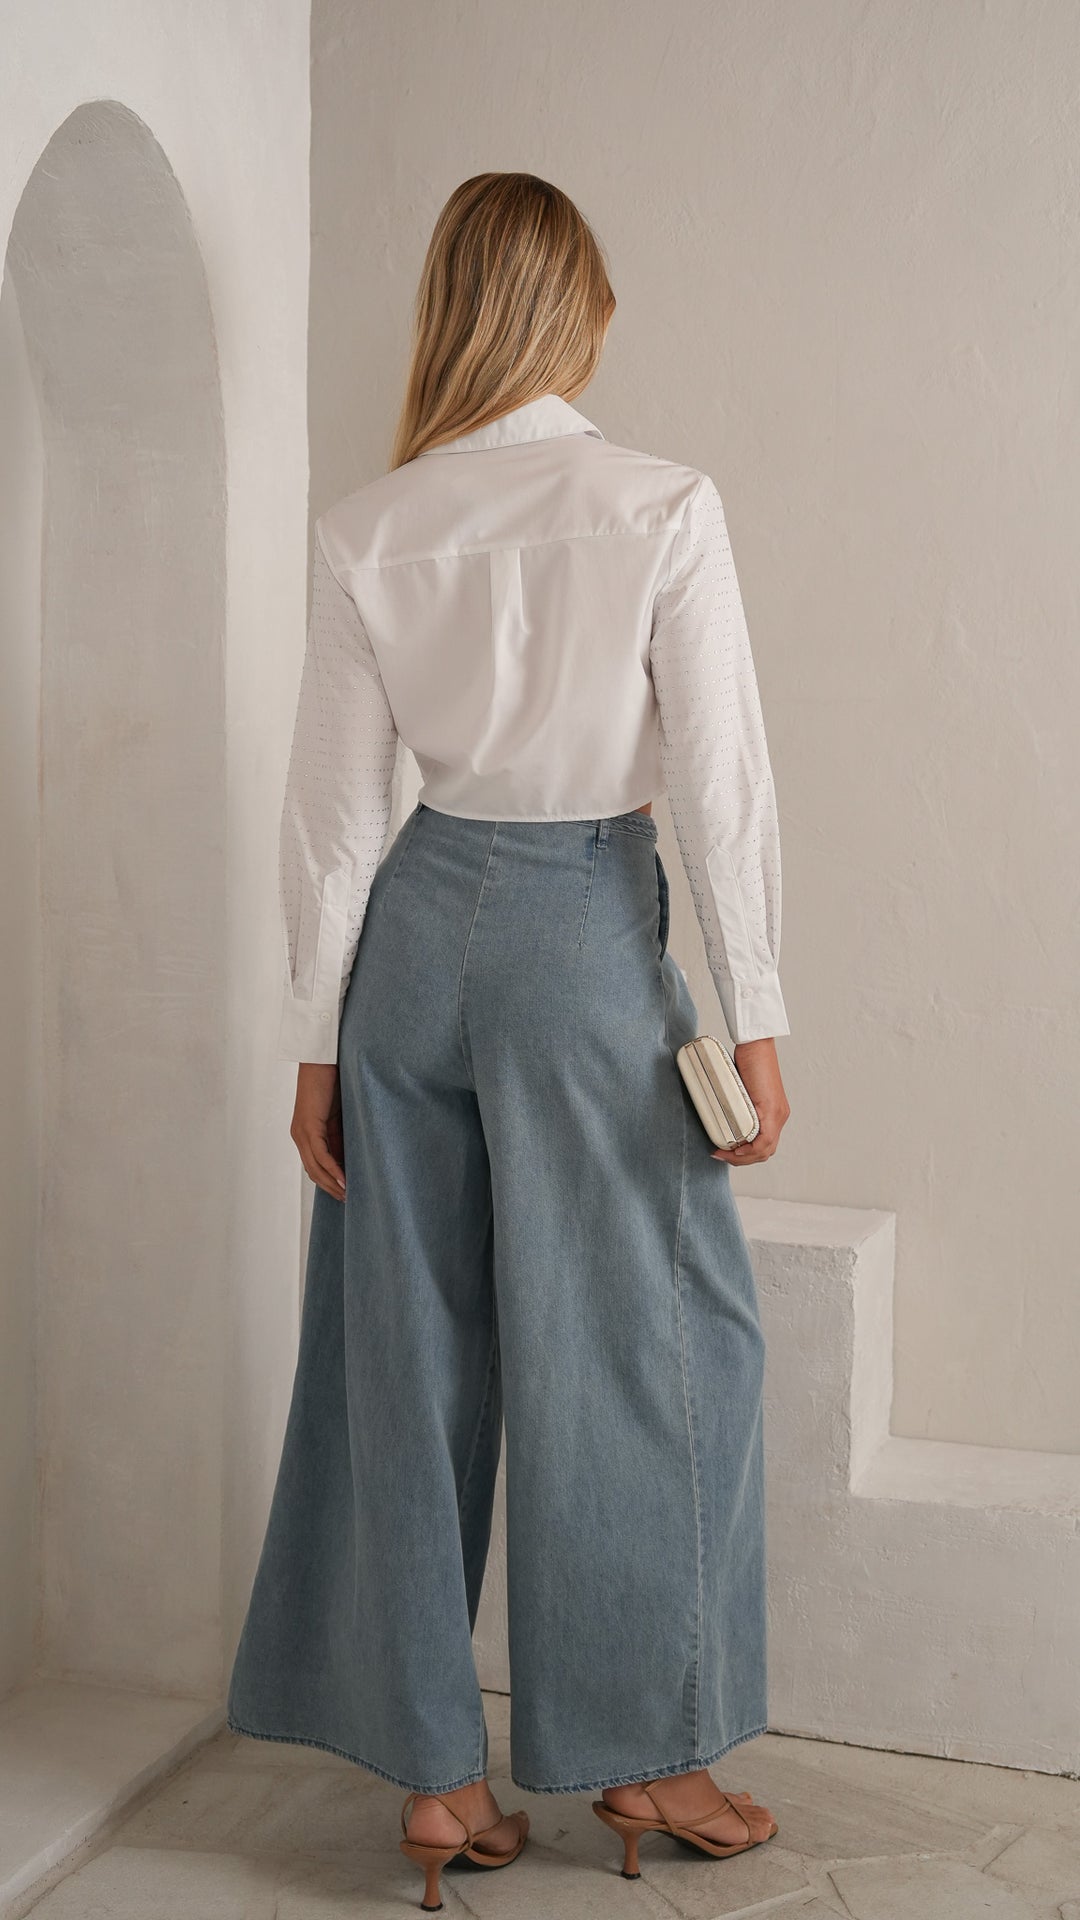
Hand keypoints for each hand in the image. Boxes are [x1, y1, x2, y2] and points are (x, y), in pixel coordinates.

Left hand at [290, 1063, 346, 1199]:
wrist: (322, 1060)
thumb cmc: (332, 1082)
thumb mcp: (339, 1116)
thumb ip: (341, 1134)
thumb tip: (352, 1155)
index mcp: (306, 1134)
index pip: (316, 1165)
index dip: (329, 1180)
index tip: (345, 1192)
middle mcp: (300, 1136)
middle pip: (313, 1171)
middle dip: (330, 1187)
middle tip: (347, 1200)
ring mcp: (302, 1132)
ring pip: (315, 1167)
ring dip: (331, 1183)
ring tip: (347, 1195)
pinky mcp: (309, 1126)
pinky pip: (321, 1154)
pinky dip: (333, 1169)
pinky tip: (343, 1179)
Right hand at [711, 1037, 789, 1165]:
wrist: (755, 1044)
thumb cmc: (747, 1061)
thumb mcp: (742, 1090)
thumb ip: (737, 1103)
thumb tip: (720, 1113)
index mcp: (774, 1114)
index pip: (764, 1146)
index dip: (745, 1156)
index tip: (725, 1153)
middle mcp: (780, 1116)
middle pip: (765, 1151)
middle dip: (742, 1160)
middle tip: (721, 1155)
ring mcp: (778, 1113)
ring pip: (766, 1148)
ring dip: (744, 1157)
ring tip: (724, 1153)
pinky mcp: (772, 1108)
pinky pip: (765, 1138)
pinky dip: (750, 1148)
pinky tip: (736, 1148)